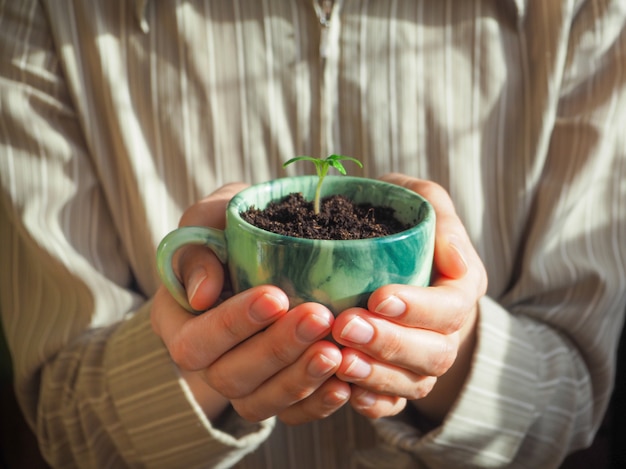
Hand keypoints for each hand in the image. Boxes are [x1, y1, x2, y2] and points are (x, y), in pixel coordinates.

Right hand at [151, 184, 349, 424]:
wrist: (273, 243)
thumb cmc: (236, 226)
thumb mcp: (212, 220)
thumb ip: (199, 249)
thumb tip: (202, 295)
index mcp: (178, 320)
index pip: (194, 340)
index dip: (232, 325)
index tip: (275, 296)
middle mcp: (205, 359)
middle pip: (227, 377)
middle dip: (275, 350)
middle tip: (319, 318)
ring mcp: (240, 380)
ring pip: (258, 402)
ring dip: (298, 380)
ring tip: (336, 353)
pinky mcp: (274, 392)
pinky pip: (289, 413)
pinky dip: (317, 403)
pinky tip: (345, 383)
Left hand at [332, 174, 487, 422]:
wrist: (400, 265)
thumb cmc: (408, 227)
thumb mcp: (423, 203)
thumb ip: (436, 210)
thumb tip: (451, 252)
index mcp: (461, 288)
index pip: (450, 306)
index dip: (419, 307)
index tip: (379, 296)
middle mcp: (450, 331)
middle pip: (434, 352)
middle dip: (390, 342)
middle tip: (346, 325)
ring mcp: (426, 362)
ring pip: (413, 383)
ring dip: (377, 375)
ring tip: (339, 360)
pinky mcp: (402, 381)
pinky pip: (395, 405)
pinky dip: (374, 403)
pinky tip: (346, 392)